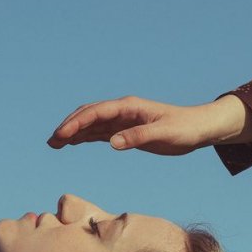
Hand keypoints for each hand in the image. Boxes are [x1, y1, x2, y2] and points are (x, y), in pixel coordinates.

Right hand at [46, 94, 251, 156]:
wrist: (199, 128)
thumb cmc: (184, 129)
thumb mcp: (164, 135)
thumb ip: (137, 137)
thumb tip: (112, 143)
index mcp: (129, 107)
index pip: (96, 112)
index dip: (76, 123)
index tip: (61, 135)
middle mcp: (123, 110)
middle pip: (88, 115)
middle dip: (68, 126)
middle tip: (51, 142)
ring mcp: (123, 120)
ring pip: (91, 123)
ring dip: (73, 132)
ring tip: (54, 144)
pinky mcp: (126, 130)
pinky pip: (100, 132)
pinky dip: (85, 137)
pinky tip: (74, 144)